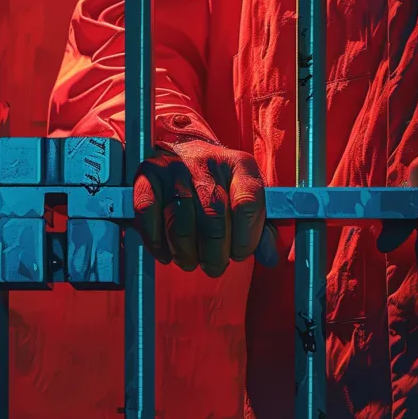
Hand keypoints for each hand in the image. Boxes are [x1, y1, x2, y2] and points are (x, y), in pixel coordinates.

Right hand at [133, 138, 276, 276]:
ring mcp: (175, 167)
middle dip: (215, 255)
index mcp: (241, 165)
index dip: (245, 239)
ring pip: (180, 224)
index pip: (248, 205)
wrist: (185, 151)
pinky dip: (157, 242)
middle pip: (214, 219)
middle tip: (214, 267)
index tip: (239, 254)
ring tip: (191, 262)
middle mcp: (208, 162)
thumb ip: (264, 228)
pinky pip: (148, 214)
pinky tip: (166, 253)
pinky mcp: (147, 175)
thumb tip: (270, 257)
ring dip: (185, 254)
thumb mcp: (249, 199)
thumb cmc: (223, 186)